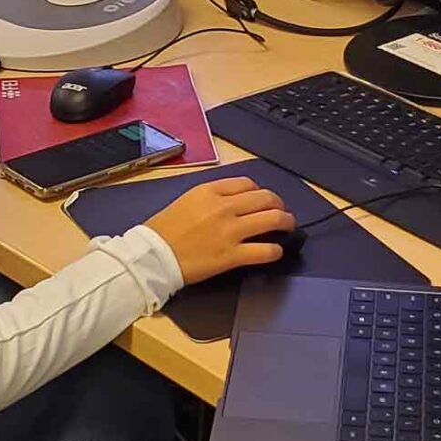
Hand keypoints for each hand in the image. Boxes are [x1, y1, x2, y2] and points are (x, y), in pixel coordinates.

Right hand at [146, 177, 295, 284]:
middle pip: (266, 199)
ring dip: (286, 223)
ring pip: (273, 220)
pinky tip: (276, 251)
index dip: (261, 191)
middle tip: (283, 213)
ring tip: (288, 228)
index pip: (248, 184)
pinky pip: (265, 250)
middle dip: (280, 205)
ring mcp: (230, 231)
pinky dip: (276, 250)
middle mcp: (224, 207)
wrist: (152, 256)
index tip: (263, 200)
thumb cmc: (163, 230)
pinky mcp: (232, 255)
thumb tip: (234, 201)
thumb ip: (211, 197)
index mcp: (211, 191)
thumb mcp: (186, 200)